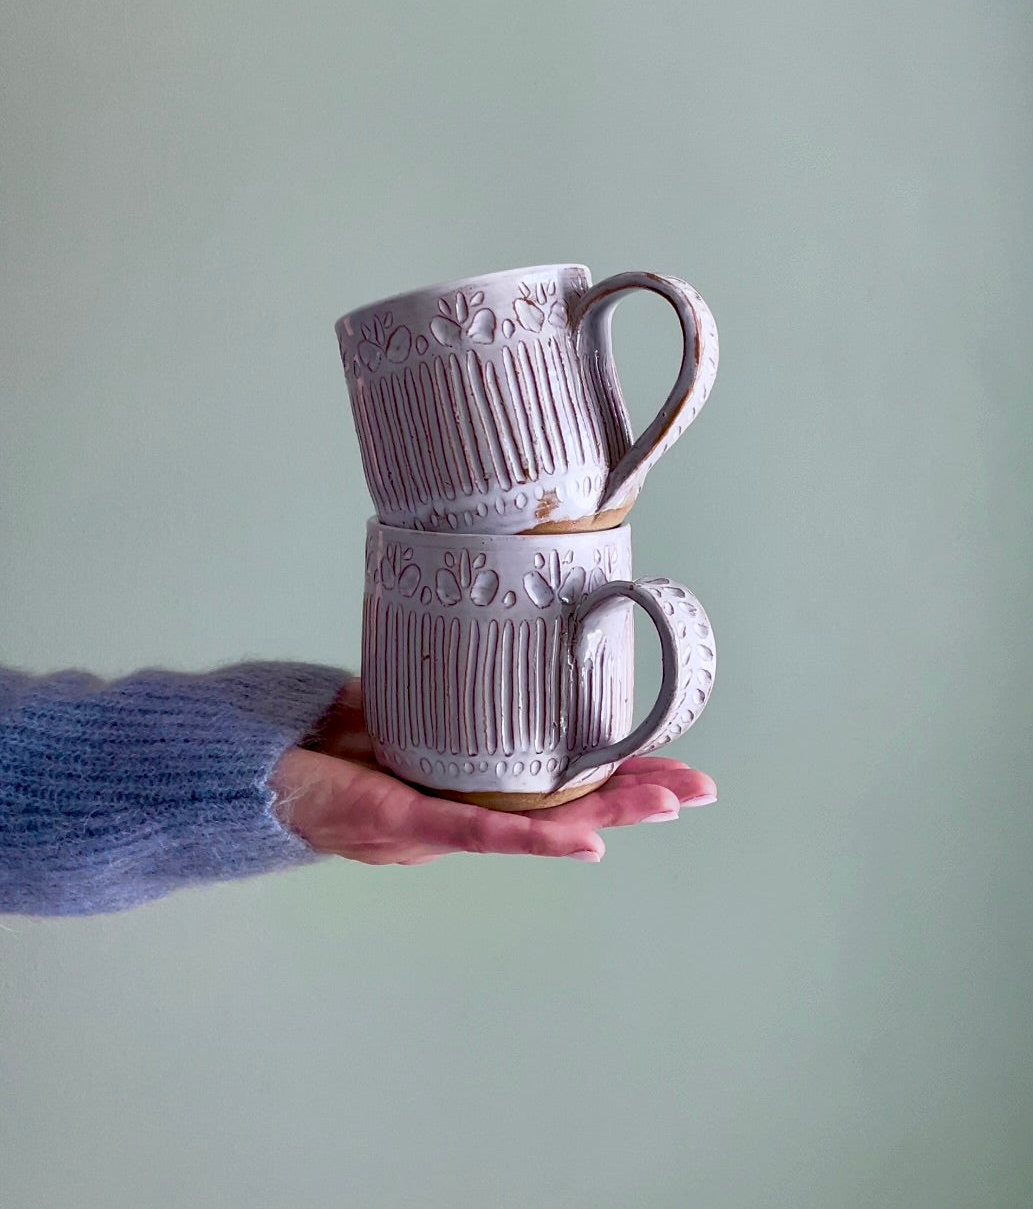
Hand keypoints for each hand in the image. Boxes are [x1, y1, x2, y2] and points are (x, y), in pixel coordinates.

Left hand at [269, 681, 715, 865]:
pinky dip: (536, 839)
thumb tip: (469, 640)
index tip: (664, 761)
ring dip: (605, 816)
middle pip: (562, 807)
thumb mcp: (389, 707)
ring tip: (663, 806)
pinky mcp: (407, 825)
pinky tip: (587, 842)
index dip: (609, 772)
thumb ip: (433, 692)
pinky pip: (481, 832)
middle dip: (632, 796)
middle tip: (695, 789)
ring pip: (538, 824)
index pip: (551, 780)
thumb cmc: (315, 743)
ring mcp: (440, 825)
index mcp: (466, 784)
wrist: (247, 771)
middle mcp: (463, 812)